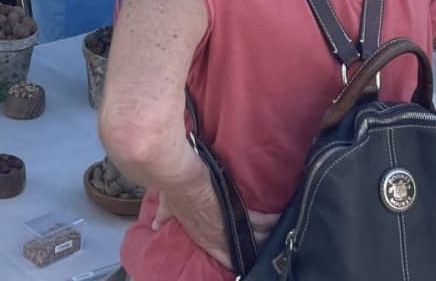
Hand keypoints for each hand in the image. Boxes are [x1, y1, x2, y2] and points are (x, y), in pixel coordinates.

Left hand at [152, 180, 279, 269]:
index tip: (239, 258)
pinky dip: (269, 221)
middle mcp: (216, 234)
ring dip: (262, 237)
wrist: (179, 177)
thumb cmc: (172, 190)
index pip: (219, 254)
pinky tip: (279, 221)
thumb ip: (164, 215)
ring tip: (274, 237)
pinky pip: (258, 219)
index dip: (230, 257)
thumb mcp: (168, 206)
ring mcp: (228, 223)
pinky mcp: (236, 209)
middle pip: (239, 249)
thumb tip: (156, 223)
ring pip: (251, 236)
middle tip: (261, 248)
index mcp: (201, 235)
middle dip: (249, 249)